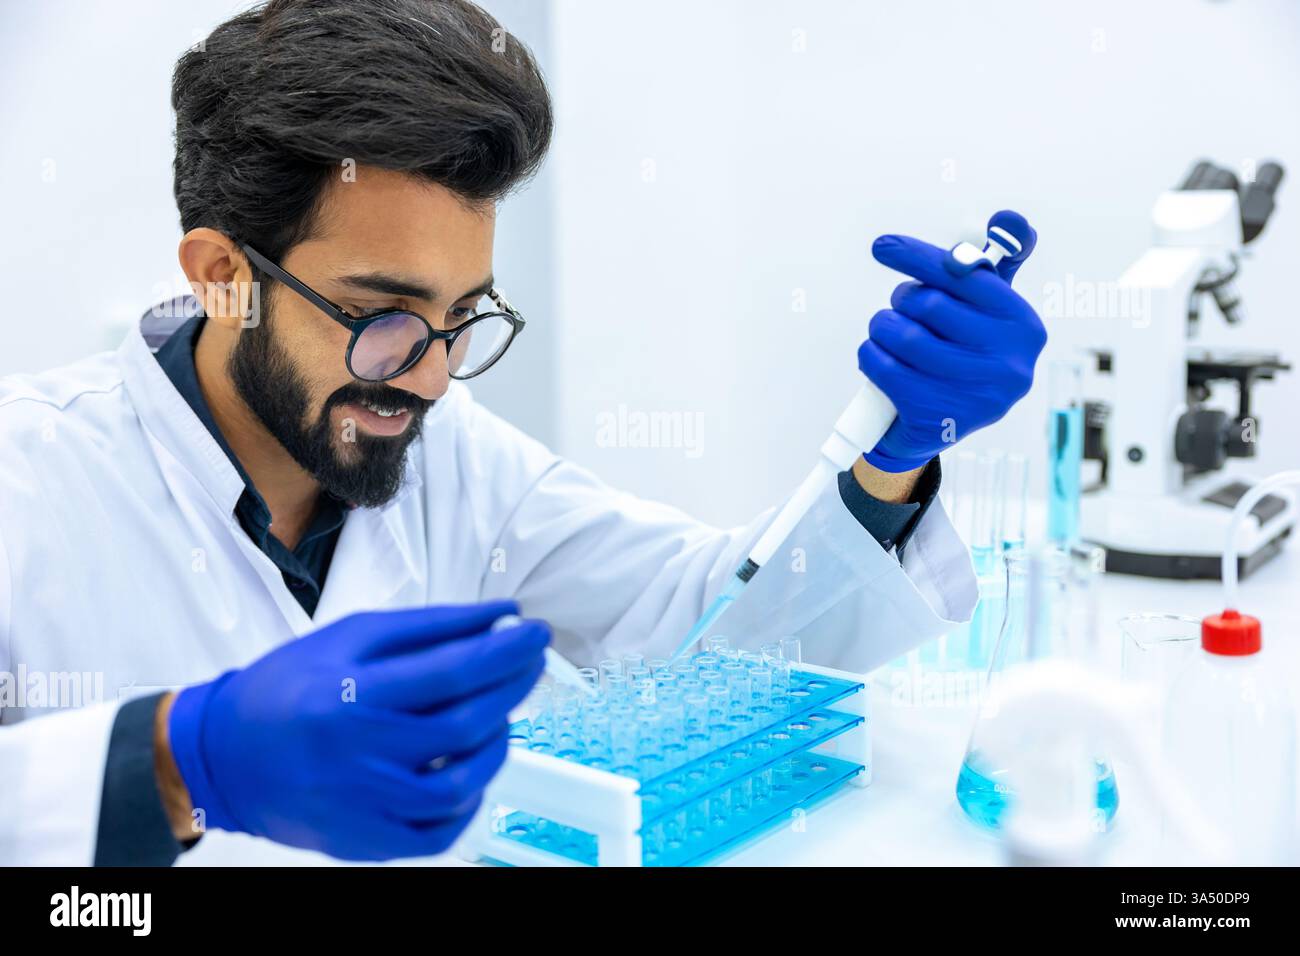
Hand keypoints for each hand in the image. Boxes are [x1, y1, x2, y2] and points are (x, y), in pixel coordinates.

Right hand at [165, 601, 546, 859]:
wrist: (221, 755)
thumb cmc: (287, 688)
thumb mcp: (351, 637)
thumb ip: (429, 627)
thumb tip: (499, 615)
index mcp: (353, 693)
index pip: (454, 670)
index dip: (507, 649)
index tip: (535, 632)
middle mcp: (360, 753)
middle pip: (465, 724)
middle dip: (513, 686)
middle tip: (529, 662)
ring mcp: (364, 804)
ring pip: (461, 785)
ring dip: (497, 745)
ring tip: (499, 716)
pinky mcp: (365, 840)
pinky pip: (439, 832)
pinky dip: (468, 801)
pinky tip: (469, 768)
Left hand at [859, 211, 1045, 472]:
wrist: (941, 427)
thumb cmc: (961, 355)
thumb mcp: (983, 313)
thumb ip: (989, 268)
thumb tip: (1010, 220)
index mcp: (1022, 324)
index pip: (964, 276)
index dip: (918, 256)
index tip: (883, 246)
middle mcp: (1008, 362)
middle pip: (929, 304)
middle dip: (902, 300)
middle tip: (899, 308)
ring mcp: (976, 395)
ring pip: (902, 335)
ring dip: (881, 328)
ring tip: (886, 332)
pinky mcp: (939, 419)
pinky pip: (884, 368)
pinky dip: (870, 356)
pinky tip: (877, 358)